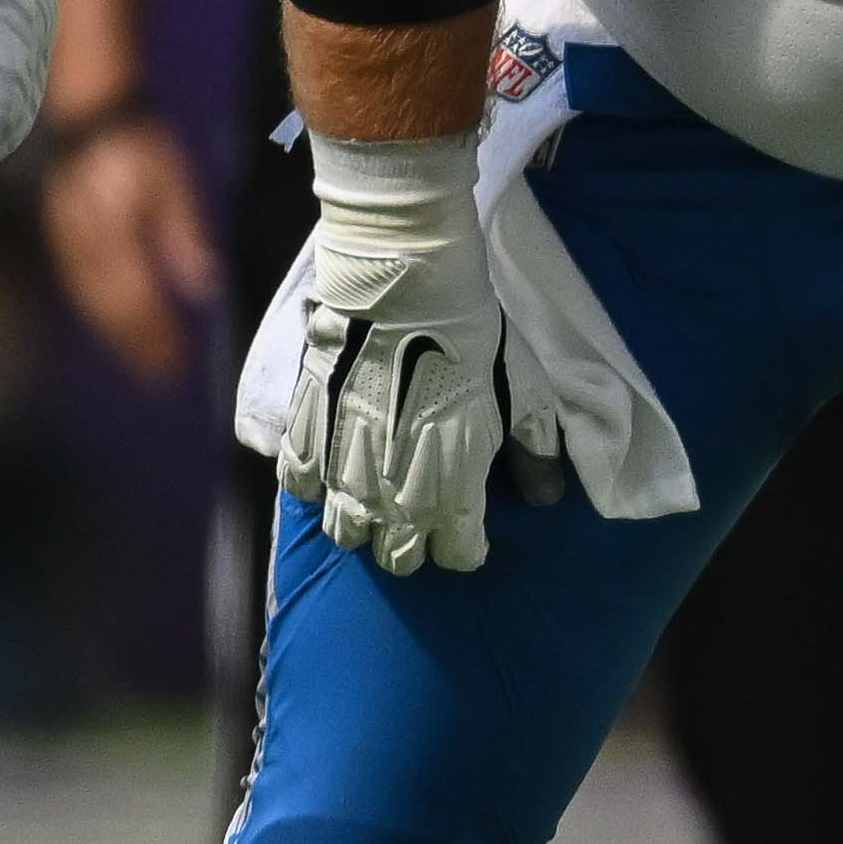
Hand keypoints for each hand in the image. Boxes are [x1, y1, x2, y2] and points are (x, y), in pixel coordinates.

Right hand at [41, 109, 218, 383]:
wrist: (92, 114)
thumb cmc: (141, 145)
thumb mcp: (174, 184)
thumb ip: (184, 236)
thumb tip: (203, 288)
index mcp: (115, 237)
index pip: (136, 301)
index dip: (155, 337)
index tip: (177, 366)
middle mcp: (86, 248)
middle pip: (111, 310)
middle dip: (137, 346)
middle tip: (163, 378)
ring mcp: (70, 243)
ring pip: (92, 303)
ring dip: (118, 336)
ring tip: (145, 360)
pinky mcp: (65, 236)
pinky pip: (81, 287)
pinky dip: (101, 313)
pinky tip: (118, 324)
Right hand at [275, 131, 548, 573]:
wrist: (405, 284)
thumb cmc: (474, 336)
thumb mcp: (524, 392)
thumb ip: (533, 451)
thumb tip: (544, 498)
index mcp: (452, 487)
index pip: (457, 556)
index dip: (467, 547)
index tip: (472, 531)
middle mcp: (392, 493)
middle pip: (395, 558)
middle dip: (412, 545)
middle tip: (423, 517)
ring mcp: (342, 467)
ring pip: (343, 532)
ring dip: (362, 522)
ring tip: (377, 498)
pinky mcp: (305, 433)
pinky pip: (298, 486)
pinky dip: (315, 486)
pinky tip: (334, 469)